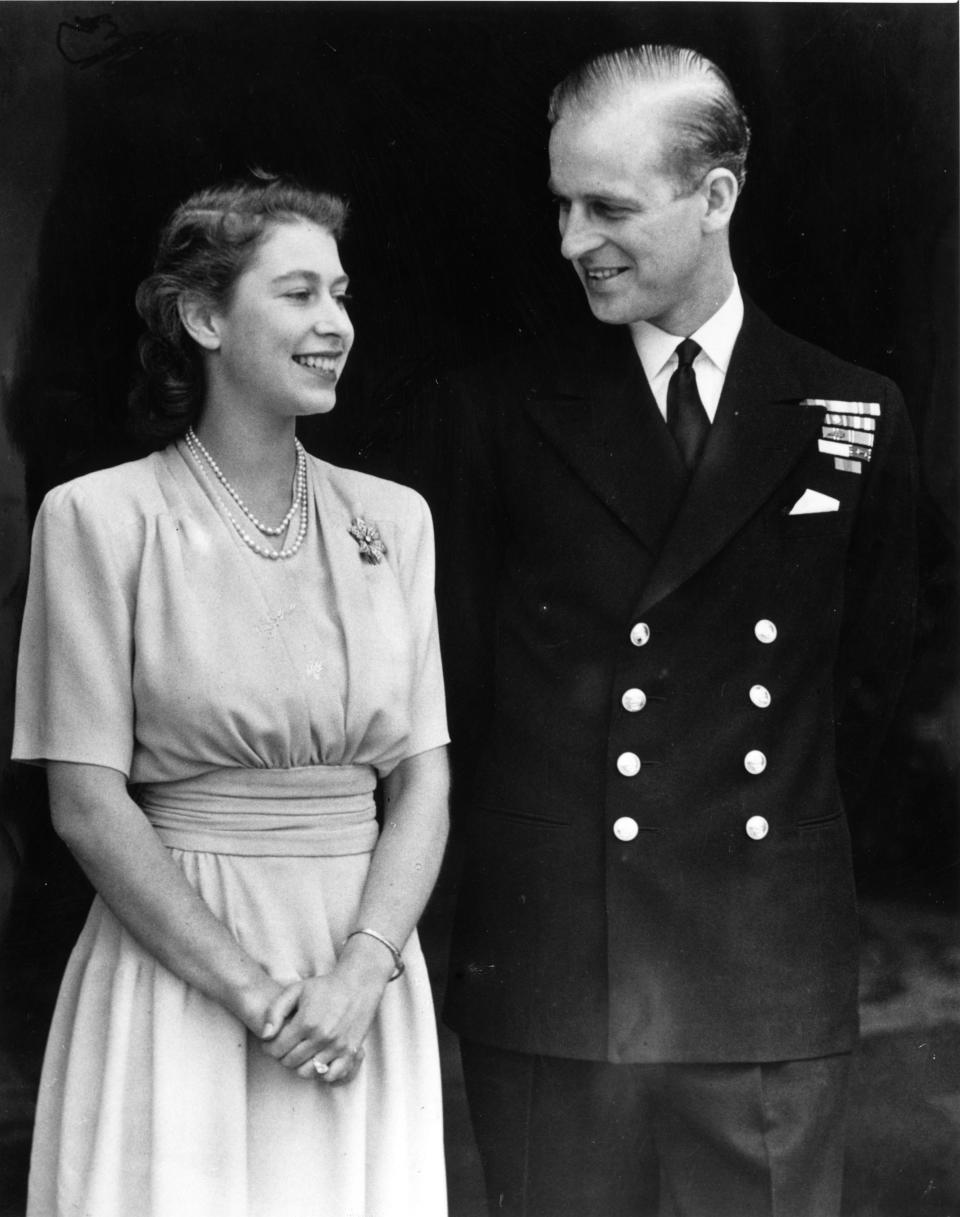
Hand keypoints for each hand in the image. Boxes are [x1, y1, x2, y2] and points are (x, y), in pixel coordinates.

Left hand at [259, 951, 390, 1082]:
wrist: (358, 984)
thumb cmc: (324, 987)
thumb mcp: (296, 990)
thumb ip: (275, 1011)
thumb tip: (265, 1036)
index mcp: (306, 1022)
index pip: (276, 1050)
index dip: (269, 1047)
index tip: (271, 1041)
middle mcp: (321, 1037)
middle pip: (290, 1062)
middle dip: (282, 1055)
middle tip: (286, 1045)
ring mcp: (337, 1047)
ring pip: (307, 1072)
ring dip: (299, 1065)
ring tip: (300, 1052)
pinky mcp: (350, 1052)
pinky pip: (331, 1076)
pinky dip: (321, 1073)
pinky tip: (317, 1059)